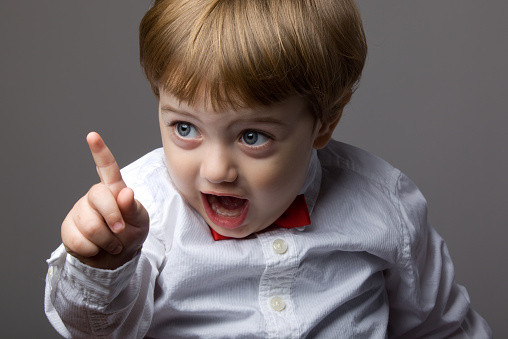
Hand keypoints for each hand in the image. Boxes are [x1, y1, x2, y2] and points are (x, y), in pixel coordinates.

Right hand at [61, 132, 148, 269]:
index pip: (107, 168)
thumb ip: (133, 208)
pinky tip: (97, 248)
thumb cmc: (130, 234)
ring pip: (90, 225)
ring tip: (112, 243)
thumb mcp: (140, 221)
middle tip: (122, 232)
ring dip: (107, 241)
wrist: (116, 259)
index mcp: (114, 190)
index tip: (92, 136)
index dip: (100, 152)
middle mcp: (94, 196)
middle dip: (114, 220)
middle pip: (99, 199)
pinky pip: (79, 240)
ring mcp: (79, 211)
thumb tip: (125, 193)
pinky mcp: (68, 227)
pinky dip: (94, 250)